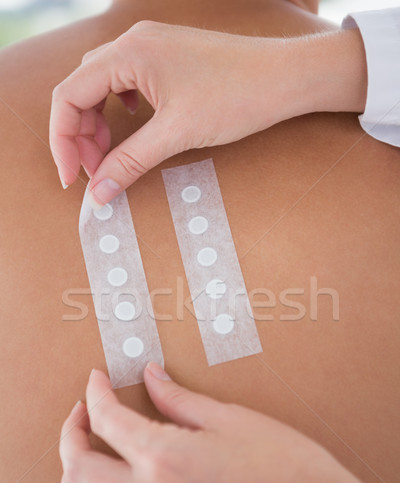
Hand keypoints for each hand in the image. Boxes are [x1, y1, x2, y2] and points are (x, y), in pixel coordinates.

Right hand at [49, 21, 365, 206]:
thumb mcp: (177, 134)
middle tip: (94, 173)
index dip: (64, 141)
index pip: (69, 95)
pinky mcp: (168, 59)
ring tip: (110, 155)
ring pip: (102, 86)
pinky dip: (119, 110)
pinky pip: (126, 83)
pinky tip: (133, 125)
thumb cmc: (239, 95)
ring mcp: (152, 48)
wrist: (286, 77)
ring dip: (99, 124)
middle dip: (80, 135)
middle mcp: (134, 44)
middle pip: (81, 90)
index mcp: (129, 53)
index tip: (73, 179)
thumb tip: (99, 192)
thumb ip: (131, 162)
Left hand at [59, 363, 379, 482]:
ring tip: (80, 459)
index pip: (108, 420)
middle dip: (70, 434)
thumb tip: (152, 378)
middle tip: (82, 413)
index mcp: (165, 458)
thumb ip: (179, 399)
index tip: (98, 380)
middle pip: (79, 468)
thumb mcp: (229, 418)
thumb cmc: (283, 466)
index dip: (96, 393)